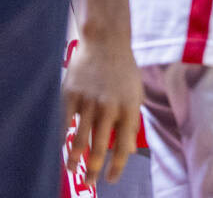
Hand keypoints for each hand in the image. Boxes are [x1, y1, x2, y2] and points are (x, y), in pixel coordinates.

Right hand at [62, 34, 142, 185]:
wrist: (106, 43)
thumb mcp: (135, 94)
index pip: (123, 144)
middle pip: (99, 146)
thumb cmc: (123, 71)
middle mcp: (110, 107)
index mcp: (130, 107)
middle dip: (93, 169)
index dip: (117, 165)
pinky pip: (65, 122)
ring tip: (73, 170)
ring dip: (75, 159)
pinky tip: (62, 147)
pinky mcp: (71, 95)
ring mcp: (89, 101)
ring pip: (79, 138)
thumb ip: (131, 121)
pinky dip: (63, 138)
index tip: (112, 179)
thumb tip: (129, 149)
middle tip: (90, 183)